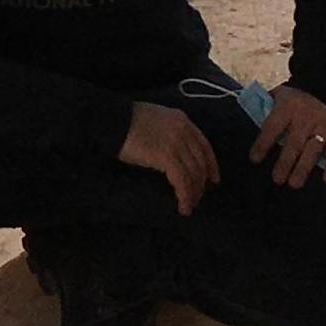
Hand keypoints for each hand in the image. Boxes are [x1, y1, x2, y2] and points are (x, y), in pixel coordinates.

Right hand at [119, 102, 218, 217]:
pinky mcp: (167, 156)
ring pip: (193, 174)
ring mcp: (177, 143)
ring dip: (193, 193)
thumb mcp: (155, 120)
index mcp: (181, 120)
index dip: (211, 164)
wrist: (112, 120)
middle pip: (200, 162)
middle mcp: (183, 131)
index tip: (213, 179)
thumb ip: (169, 132)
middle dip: (200, 183)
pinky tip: (183, 206)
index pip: (204, 145)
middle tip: (197, 198)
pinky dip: (184, 195)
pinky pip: (182, 181)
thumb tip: (173, 155)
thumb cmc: (126, 121)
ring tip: (189, 206)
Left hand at [251, 85, 325, 189]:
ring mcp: (323, 126)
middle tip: (277, 180)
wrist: (325, 88)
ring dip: (303, 168)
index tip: (254, 160)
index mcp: (286, 106)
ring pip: (312, 150)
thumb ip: (264, 108)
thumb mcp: (277, 96)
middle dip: (285, 163)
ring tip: (294, 184)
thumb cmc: (293, 100)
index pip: (272, 127)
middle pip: (293, 143)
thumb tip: (246, 123)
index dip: (263, 144)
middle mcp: (305, 116)